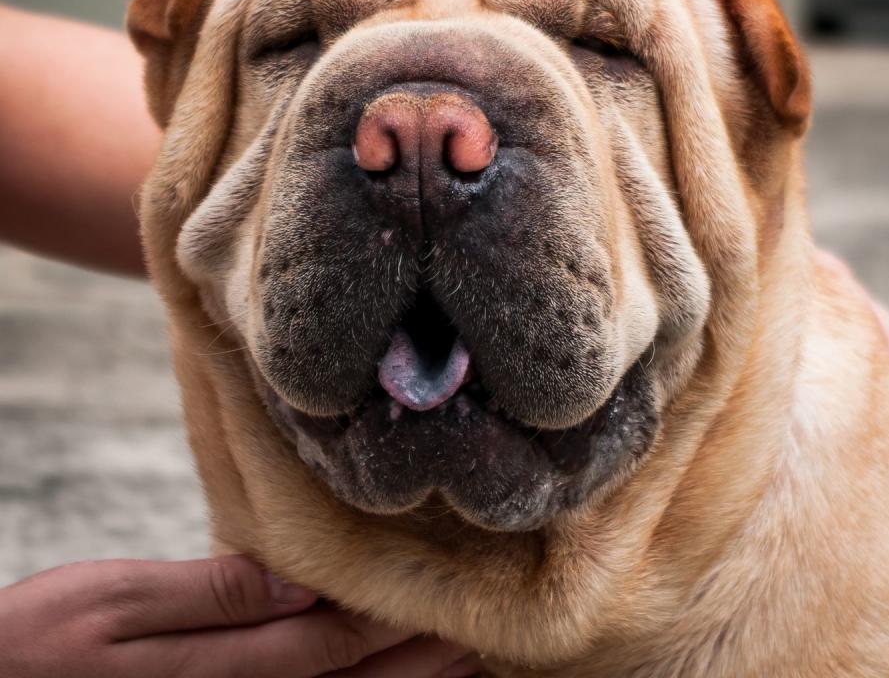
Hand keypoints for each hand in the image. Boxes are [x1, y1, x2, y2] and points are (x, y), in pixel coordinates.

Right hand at [0, 555, 479, 676]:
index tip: (452, 602)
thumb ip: (209, 595)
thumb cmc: (34, 648)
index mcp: (219, 670)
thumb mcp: (111, 605)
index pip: (331, 645)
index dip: (396, 626)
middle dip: (416, 662)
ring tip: (459, 664)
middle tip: (483, 638)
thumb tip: (295, 579)